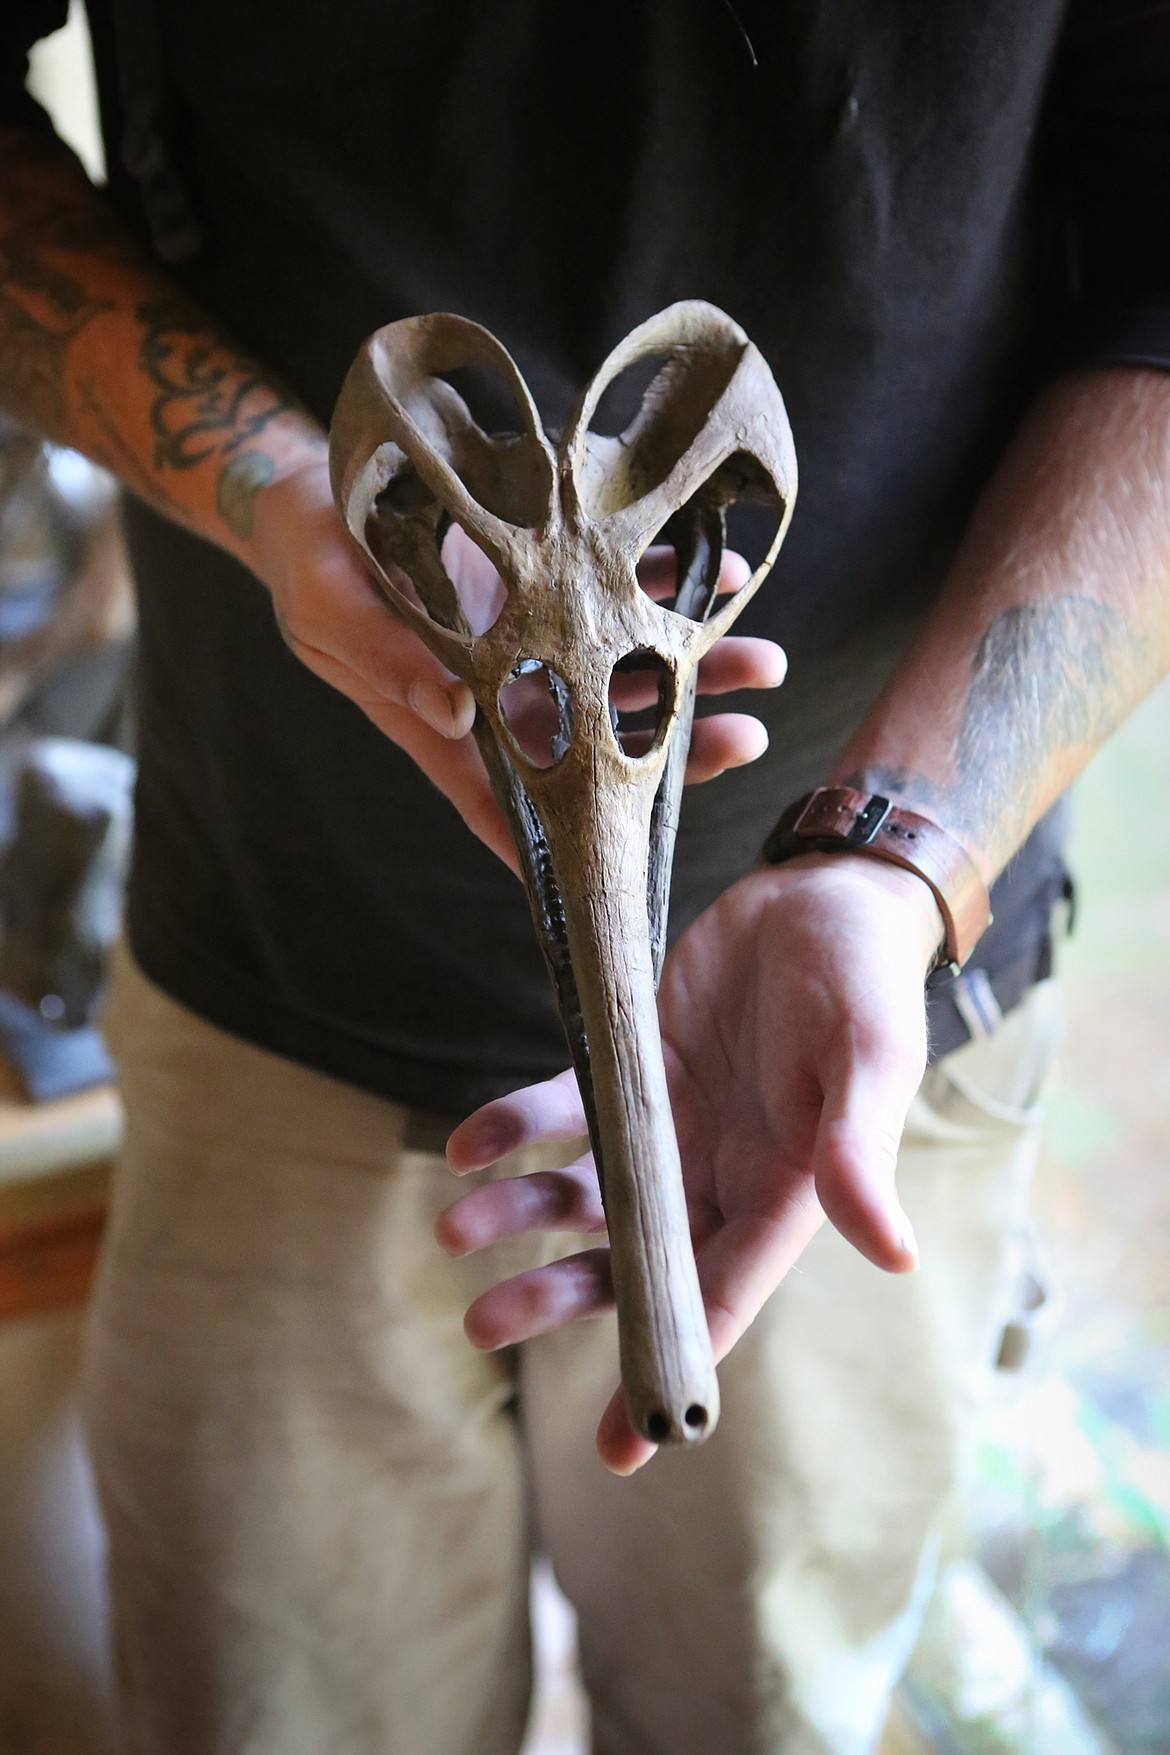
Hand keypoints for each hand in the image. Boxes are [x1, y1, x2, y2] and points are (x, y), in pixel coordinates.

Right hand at [249, 455, 786, 867]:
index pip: (508, 802)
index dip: (567, 844)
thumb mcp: (328, 608)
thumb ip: (385, 658)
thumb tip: (453, 712)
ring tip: (765, 667)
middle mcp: (500, 691)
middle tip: (746, 742)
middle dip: (675, 750)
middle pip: (597, 742)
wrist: (313, 489)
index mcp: (443, 722)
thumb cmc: (308, 561)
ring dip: (696, 670)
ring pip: (624, 670)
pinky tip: (721, 579)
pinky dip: (670, 583)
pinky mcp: (545, 575)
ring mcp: (530, 636)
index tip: (631, 870)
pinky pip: (619, 586)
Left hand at [440, 855, 944, 1471]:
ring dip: (520, 1216)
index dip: (667, 1369)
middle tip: (483, 1323)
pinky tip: (467, 1144)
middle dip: (558, 1300)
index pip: (721, 1302)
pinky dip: (514, 1130)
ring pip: (583, 1196)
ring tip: (456, 1229)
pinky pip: (561, 1112)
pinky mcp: (628, 1068)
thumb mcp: (870, 1061)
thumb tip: (891, 1254)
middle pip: (630, 1263)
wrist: (823, 895)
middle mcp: (715, 1177)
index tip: (620, 1448)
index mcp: (781, 1196)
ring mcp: (667, 1127)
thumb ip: (859, 1152)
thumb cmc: (865, 982)